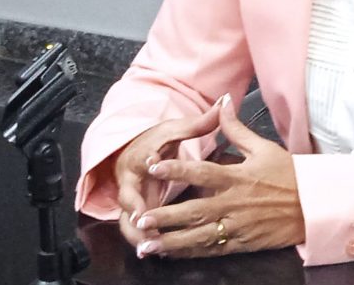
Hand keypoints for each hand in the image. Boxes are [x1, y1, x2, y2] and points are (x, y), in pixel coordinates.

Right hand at [114, 100, 222, 252]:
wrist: (134, 154)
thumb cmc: (158, 142)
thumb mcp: (175, 130)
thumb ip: (199, 123)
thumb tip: (224, 102)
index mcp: (142, 156)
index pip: (143, 158)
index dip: (148, 163)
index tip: (154, 164)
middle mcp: (132, 180)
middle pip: (129, 197)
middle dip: (137, 209)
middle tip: (145, 221)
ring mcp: (132, 200)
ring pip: (130, 220)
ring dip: (138, 233)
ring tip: (151, 246)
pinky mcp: (136, 214)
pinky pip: (137, 231)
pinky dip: (143, 241)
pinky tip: (155, 251)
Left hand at [130, 94, 305, 257]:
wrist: (313, 204)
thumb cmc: (288, 174)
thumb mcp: (263, 147)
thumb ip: (236, 129)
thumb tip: (222, 103)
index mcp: (236, 177)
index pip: (201, 171)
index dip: (175, 169)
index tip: (152, 166)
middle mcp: (233, 203)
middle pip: (193, 210)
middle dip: (165, 216)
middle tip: (140, 219)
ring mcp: (237, 225)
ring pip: (199, 235)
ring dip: (171, 241)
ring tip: (146, 245)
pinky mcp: (242, 242)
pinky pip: (212, 249)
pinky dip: (191, 252)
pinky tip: (172, 253)